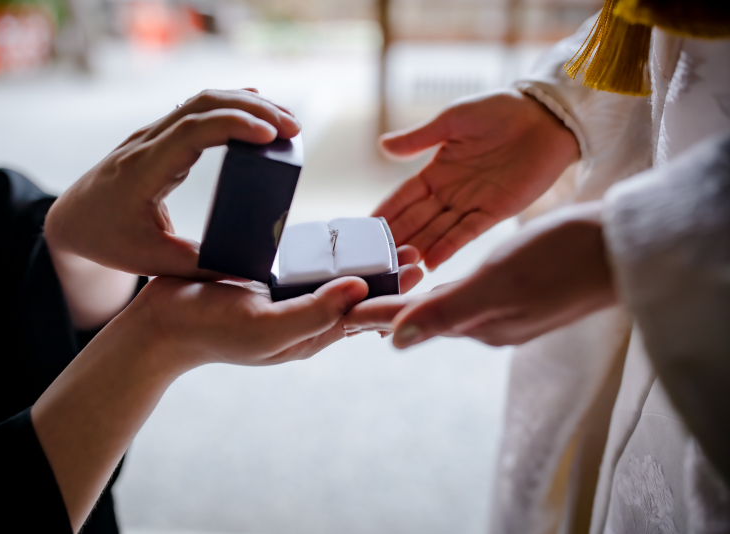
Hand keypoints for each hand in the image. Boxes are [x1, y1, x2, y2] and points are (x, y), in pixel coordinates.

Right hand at [33, 246, 421, 530]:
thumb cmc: (211, 331)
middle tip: (414, 251)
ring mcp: (287, 304)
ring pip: (335, 283)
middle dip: (386, 279)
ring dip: (362, 265)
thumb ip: (314, 313)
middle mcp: (305, 321)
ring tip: (386, 243)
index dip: (394, 296)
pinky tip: (337, 242)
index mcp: (311, 335)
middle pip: (356, 299)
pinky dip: (329, 258)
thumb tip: (360, 288)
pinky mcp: (270, 286)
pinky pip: (308, 272)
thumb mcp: (266, 328)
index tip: (420, 268)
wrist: (161, 326)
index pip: (364, 317)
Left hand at [45, 88, 300, 278]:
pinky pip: (197, 109)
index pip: (192, 132)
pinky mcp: (160, 137)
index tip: (271, 135)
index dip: (234, 126)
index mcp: (143, 171)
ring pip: (202, 101)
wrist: (72, 219)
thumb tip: (252, 273)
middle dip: (253, 109)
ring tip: (286, 120)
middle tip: (294, 127)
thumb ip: (200, 266)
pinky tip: (257, 108)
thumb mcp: (152, 260)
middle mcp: (147, 144)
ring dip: (246, 103)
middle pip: (203, 105)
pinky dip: (231, 105)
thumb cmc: (107, 240)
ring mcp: (152, 135)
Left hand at [344, 202, 616, 346]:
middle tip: (353, 302)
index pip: (412, 319)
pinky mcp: (521, 294)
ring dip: (414, 300)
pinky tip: (441, 283)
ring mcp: (506, 310)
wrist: (620, 247)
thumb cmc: (561, 258)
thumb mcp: (498, 284)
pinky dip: (444, 289)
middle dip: (389, 310)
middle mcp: (488, 322)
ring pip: (445, 306)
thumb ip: (447, 313)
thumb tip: (397, 342)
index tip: (340, 312)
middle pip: (423, 317)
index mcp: (477, 322)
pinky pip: (468, 294)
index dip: (375, 313)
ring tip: (386, 293)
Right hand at [374, 89, 579, 269]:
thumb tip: (382, 146)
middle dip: (396, 238)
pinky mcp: (496, 212)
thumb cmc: (499, 110)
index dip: (384, 213)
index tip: (362, 231)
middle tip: (373, 259)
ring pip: (437, 231)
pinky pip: (467, 233)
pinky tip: (431, 261)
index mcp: (436, 170)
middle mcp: (450, 192)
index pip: (402, 197)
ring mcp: (472, 204)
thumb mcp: (452, 120)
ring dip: (418, 248)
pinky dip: (449, 247)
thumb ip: (419, 138)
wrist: (546, 116)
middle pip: (416, 220)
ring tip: (397, 267)